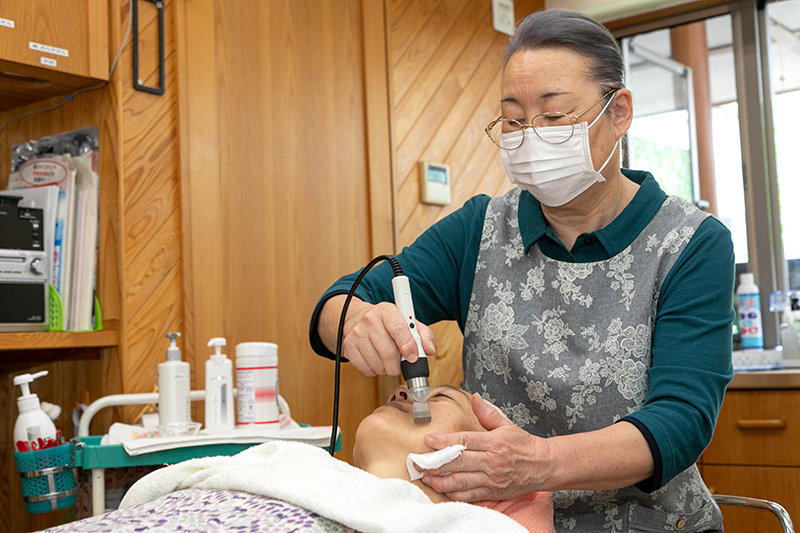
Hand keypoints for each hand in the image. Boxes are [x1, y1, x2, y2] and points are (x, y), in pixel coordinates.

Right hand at [320, 296, 435, 376]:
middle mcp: (369, 320)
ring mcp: (357, 334)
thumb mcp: (407, 322)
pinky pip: (367, 370)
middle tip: (402, 364)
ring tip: (389, 361)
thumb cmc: (388, 323)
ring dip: (388, 369)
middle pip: (388, 352)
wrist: (358, 319)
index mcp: (386, 310)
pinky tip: (377, 361)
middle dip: (399, 365)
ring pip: (378, 364)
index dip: (407, 345)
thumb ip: (423, 335)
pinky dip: (376, 371)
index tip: (413, 357)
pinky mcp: (349, 347)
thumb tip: (429, 350)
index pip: (398, 328)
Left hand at [420, 393, 551, 501]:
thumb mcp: (507, 425)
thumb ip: (488, 413)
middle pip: (459, 463)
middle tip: (418, 462)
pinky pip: (470, 495)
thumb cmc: (524, 445)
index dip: (445, 441)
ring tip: (426, 478)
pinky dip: (455, 495)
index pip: (465, 441)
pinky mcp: (493, 492)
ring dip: (441, 481)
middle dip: (436, 463)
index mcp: (493, 442)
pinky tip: (443, 491)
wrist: (544, 466)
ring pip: (461, 482)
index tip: (428, 440)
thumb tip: (475, 398)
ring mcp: (491, 479)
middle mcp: (491, 462)